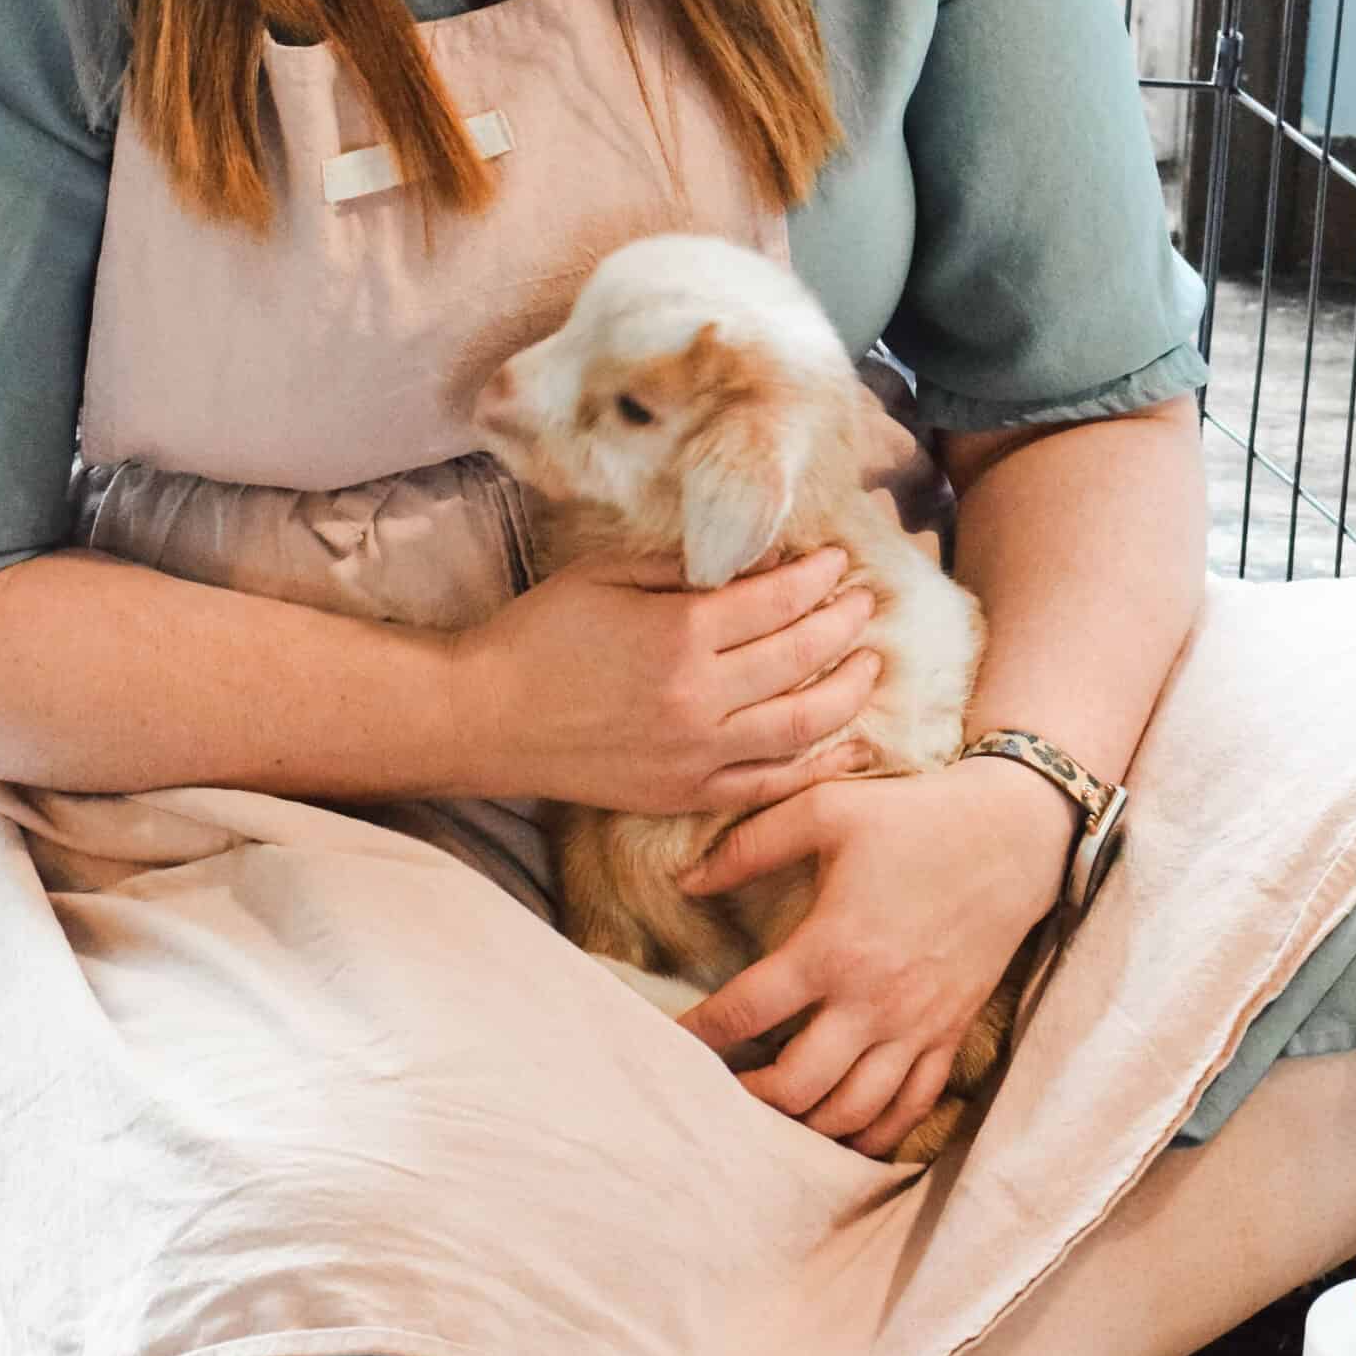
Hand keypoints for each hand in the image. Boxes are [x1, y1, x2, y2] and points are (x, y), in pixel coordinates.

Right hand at [444, 545, 881, 811]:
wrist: (486, 718)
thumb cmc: (539, 634)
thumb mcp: (605, 573)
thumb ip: (683, 567)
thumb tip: (754, 561)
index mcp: (680, 633)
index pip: (777, 601)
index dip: (818, 578)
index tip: (838, 561)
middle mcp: (699, 697)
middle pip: (802, 656)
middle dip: (844, 623)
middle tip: (864, 602)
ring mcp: (697, 754)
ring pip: (804, 724)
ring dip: (849, 690)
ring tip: (869, 663)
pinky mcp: (686, 794)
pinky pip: (771, 784)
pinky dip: (819, 765)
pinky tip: (850, 743)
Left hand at [674, 759, 1073, 1157]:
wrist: (1014, 835)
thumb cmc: (915, 818)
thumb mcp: (826, 809)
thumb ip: (749, 845)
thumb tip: (685, 880)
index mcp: (832, 948)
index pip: (746, 1011)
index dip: (699, 1033)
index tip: (674, 1040)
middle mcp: (872, 1001)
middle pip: (796, 1086)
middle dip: (748, 1097)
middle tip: (720, 1088)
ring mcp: (916, 1026)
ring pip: (852, 1112)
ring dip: (805, 1125)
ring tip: (774, 1114)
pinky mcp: (950, 1034)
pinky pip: (911, 1108)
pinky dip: (874, 1133)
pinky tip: (844, 1133)